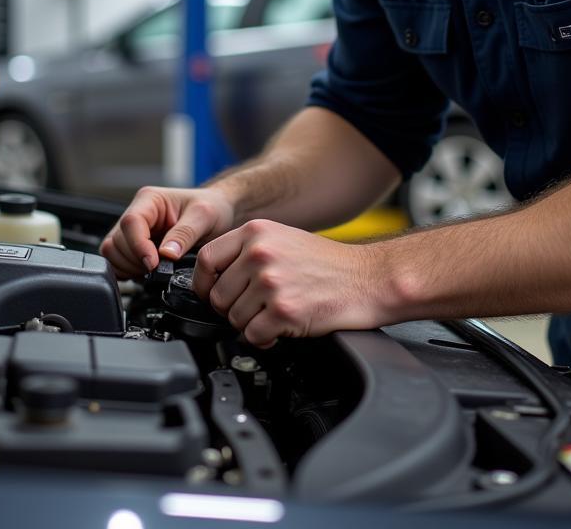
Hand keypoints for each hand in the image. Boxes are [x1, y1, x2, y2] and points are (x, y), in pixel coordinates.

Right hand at [99, 185, 236, 278]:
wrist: (219, 212)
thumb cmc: (212, 207)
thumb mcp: (204, 217)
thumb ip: (184, 234)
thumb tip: (166, 254)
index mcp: (149, 199)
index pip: (130, 222)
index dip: (138, 246)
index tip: (153, 263)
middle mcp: (137, 213)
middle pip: (117, 241)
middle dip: (136, 260)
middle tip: (159, 268)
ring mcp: (133, 230)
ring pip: (113, 252)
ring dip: (131, 266)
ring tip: (155, 269)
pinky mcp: (134, 246)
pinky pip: (117, 261)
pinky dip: (128, 271)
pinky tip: (148, 271)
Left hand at [192, 220, 387, 346]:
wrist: (369, 278)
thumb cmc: (329, 263)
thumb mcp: (281, 239)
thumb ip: (247, 251)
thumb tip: (214, 276)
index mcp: (255, 232)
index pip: (205, 258)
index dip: (202, 282)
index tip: (207, 294)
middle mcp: (259, 253)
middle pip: (217, 295)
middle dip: (231, 310)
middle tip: (253, 310)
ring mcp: (271, 282)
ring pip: (233, 318)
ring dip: (250, 325)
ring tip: (272, 316)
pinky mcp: (284, 311)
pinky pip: (254, 335)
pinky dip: (264, 339)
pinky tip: (280, 329)